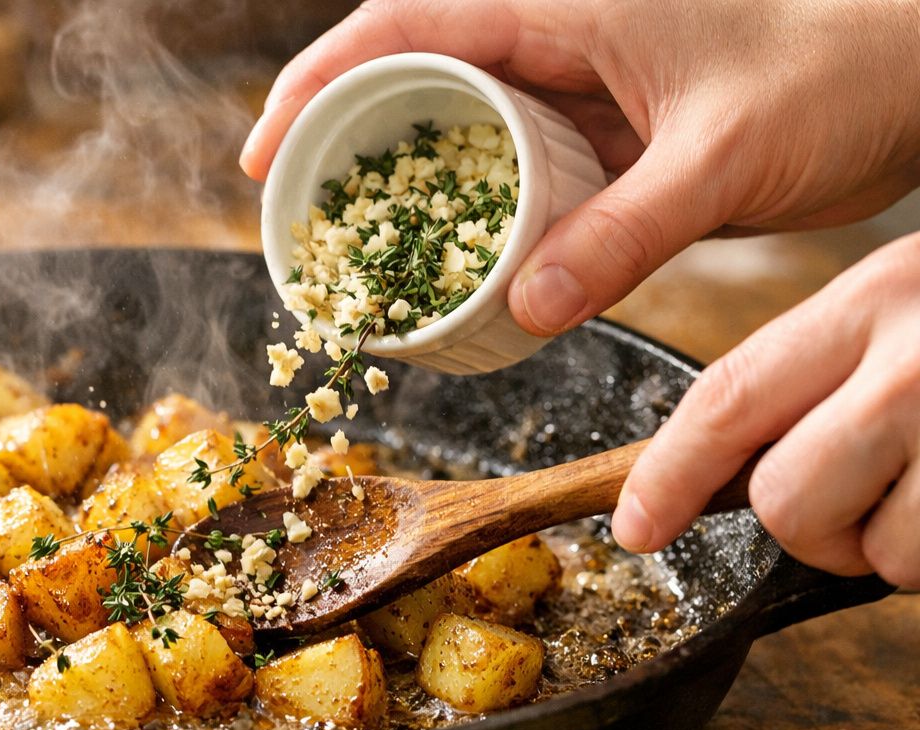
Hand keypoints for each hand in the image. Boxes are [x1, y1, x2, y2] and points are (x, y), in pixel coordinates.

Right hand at [240, 0, 919, 335]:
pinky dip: (474, 218)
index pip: (407, 25)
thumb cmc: (838, 76)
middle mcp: (557, 37)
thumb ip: (623, 232)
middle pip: (410, 75)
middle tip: (300, 222)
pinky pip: (514, 173)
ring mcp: (577, 87)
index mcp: (567, 3)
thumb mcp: (720, 157)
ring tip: (357, 256)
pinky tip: (455, 267)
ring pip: (457, 128)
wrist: (914, 79)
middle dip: (341, 142)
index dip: (321, 83)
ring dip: (404, 189)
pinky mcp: (604, 135)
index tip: (267, 151)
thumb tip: (526, 307)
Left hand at [611, 234, 919, 586]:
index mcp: (876, 296)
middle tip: (855, 508)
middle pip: (783, 497)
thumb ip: (823, 374)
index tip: (636, 526)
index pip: (728, 396)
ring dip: (892, 548)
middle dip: (805, 529)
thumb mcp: (909, 314)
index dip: (668, 474)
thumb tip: (722, 473)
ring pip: (871, 549)